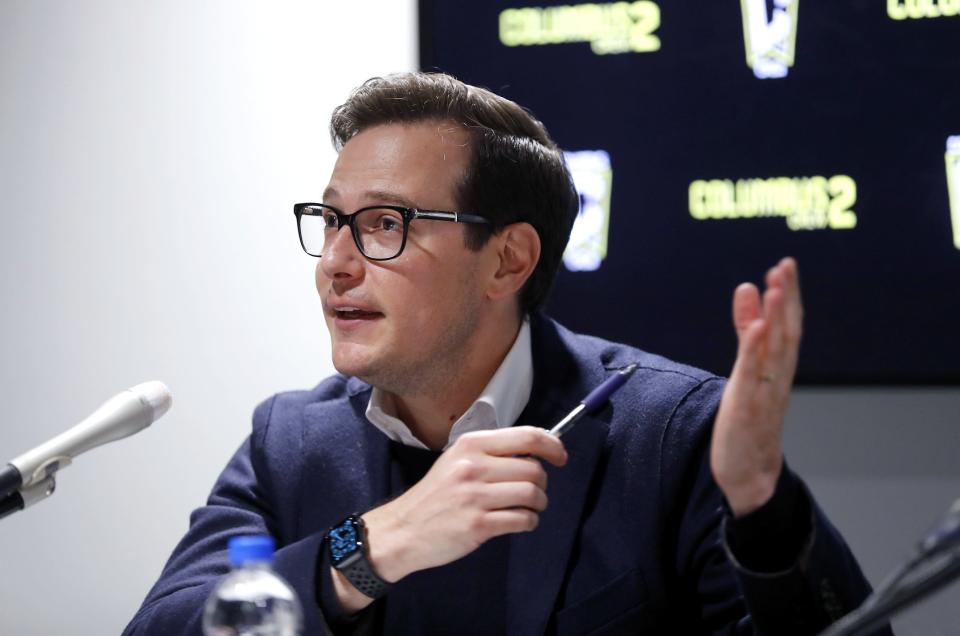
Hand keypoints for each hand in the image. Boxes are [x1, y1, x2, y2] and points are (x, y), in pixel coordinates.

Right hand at [333, 426, 566, 610]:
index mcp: (471, 444)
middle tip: (532, 492)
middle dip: (542, 483)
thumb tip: (536, 451)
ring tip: (526, 508)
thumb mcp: (457, 460)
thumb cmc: (436, 494)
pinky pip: (523, 520)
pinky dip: (529, 522)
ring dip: (538, 504)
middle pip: (534, 469)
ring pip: (532, 494)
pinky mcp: (478, 525)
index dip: (553, 445)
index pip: (527, 436)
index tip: (561, 456)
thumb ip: (492, 453)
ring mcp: (475, 496)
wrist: (404, 529)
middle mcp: (473, 466)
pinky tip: (519, 522)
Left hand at [710, 257, 802, 516]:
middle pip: (786, 332)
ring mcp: (765, 392)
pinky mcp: (747, 408)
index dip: (787, 295)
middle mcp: (777, 376)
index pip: (787, 325)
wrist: (749, 472)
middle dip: (786, 298)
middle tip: (785, 266)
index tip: (785, 266)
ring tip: (775, 287)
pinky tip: (756, 327)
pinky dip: (755, 350)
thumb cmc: (749, 418)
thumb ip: (747, 329)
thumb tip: (747, 288)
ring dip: (776, 318)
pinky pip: (753, 375)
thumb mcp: (747, 368)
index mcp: (778, 367)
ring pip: (775, 350)